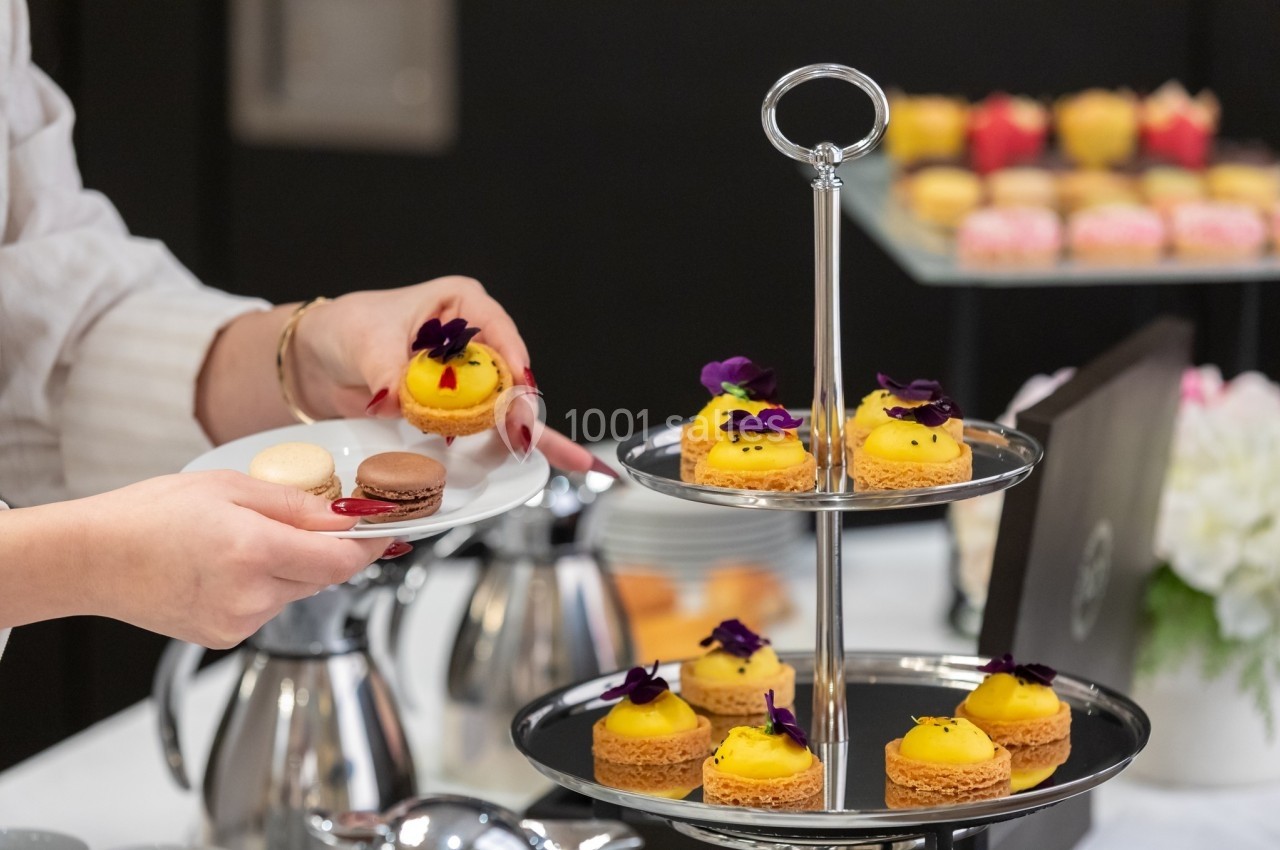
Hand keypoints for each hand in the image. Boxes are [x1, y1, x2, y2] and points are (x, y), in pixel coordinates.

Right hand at [64, 472, 394, 647]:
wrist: (90, 558)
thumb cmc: (148, 515)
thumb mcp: (229, 486)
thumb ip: (296, 504)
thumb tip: (347, 515)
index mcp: (255, 551)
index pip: (341, 560)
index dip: (370, 545)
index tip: (385, 530)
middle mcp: (252, 595)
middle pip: (322, 577)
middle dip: (326, 549)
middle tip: (311, 520)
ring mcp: (238, 623)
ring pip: (295, 592)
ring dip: (291, 567)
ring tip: (243, 541)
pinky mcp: (224, 638)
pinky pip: (266, 608)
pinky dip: (264, 586)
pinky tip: (226, 567)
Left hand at [293, 276, 609, 474]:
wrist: (317, 361)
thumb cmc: (345, 329)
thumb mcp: (365, 342)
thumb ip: (387, 371)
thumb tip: (397, 398)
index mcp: (463, 305)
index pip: (498, 335)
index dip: (511, 366)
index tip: (518, 394)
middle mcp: (473, 340)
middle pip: (509, 378)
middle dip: (525, 411)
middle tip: (541, 442)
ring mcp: (467, 377)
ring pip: (503, 407)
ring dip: (518, 435)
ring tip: (566, 459)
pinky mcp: (454, 408)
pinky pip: (481, 429)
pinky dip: (497, 448)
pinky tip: (522, 461)